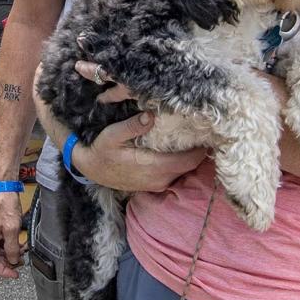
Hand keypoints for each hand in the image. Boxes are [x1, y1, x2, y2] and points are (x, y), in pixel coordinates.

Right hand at [0, 191, 24, 278]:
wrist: (3, 188)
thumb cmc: (5, 204)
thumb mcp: (12, 229)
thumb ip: (12, 248)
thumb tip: (13, 261)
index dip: (3, 272)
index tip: (15, 274)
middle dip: (8, 262)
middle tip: (21, 262)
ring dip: (10, 254)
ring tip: (22, 252)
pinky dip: (9, 246)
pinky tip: (18, 244)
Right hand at [32, 64, 204, 191]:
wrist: (91, 170)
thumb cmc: (101, 152)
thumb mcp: (112, 135)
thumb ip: (132, 126)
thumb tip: (151, 115)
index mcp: (154, 167)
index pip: (189, 160)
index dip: (202, 147)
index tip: (208, 130)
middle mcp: (160, 179)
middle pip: (192, 166)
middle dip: (200, 150)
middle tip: (205, 128)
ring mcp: (158, 183)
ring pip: (185, 171)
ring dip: (192, 156)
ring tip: (196, 136)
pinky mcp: (155, 184)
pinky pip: (176, 173)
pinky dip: (182, 162)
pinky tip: (181, 147)